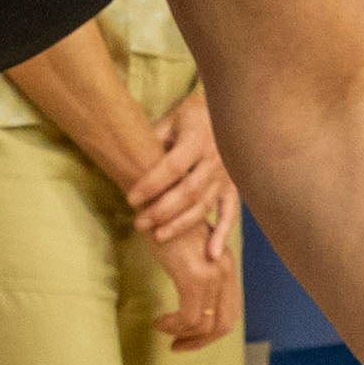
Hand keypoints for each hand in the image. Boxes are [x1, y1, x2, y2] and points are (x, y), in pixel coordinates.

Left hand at [122, 91, 231, 257]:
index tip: (131, 199)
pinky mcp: (233, 187)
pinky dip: (222, 234)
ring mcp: (226, 176)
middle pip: (187, 192)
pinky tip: (210, 254)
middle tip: (139, 223)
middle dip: (161, 211)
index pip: (172, 167)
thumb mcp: (171, 120)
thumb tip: (130, 161)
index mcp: (197, 140)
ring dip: (181, 224)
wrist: (229, 111)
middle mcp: (214, 160)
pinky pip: (230, 213)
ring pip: (204, 206)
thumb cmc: (192, 115)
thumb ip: (155, 140)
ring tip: (159, 236)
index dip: (151, 185)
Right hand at [157, 209, 239, 350]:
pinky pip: (189, 316)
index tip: (188, 337)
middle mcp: (226, 271)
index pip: (230, 312)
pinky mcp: (194, 276)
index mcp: (227, 266)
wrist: (158, 199)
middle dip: (201, 341)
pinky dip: (174, 325)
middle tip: (178, 346)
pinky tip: (160, 321)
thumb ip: (196, 272)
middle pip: (224, 323)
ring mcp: (213, 274)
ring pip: (205, 323)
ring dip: (183, 334)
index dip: (211, 332)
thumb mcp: (187, 251)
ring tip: (164, 330)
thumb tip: (190, 299)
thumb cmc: (166, 223)